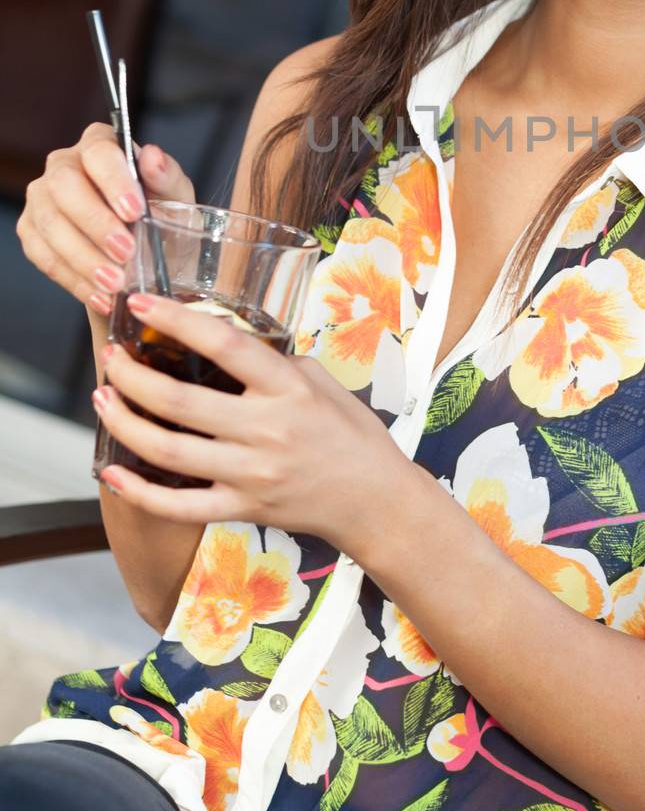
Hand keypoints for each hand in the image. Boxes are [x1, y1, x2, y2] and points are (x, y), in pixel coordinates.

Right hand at [16, 125, 194, 319]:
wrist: (150, 253)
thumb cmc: (162, 215)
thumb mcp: (176, 198)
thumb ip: (167, 177)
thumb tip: (153, 157)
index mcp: (100, 145)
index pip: (98, 152)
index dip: (114, 180)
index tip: (135, 211)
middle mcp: (63, 165)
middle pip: (64, 186)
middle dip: (95, 223)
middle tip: (126, 253)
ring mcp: (42, 199)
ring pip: (51, 225)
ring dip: (84, 258)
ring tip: (115, 283)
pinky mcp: (32, 232)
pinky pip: (44, 257)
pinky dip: (74, 280)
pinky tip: (100, 295)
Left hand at [93, 292, 409, 546]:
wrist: (375, 500)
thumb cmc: (350, 433)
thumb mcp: (320, 380)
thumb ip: (271, 363)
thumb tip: (220, 342)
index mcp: (288, 387)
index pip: (224, 344)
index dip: (177, 320)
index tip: (143, 302)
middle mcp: (267, 429)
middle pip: (179, 400)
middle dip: (131, 376)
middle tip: (111, 357)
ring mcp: (251, 473)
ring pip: (168, 450)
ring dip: (124, 422)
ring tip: (103, 399)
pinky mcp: (242, 508)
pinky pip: (178, 505)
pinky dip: (138, 491)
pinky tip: (112, 471)